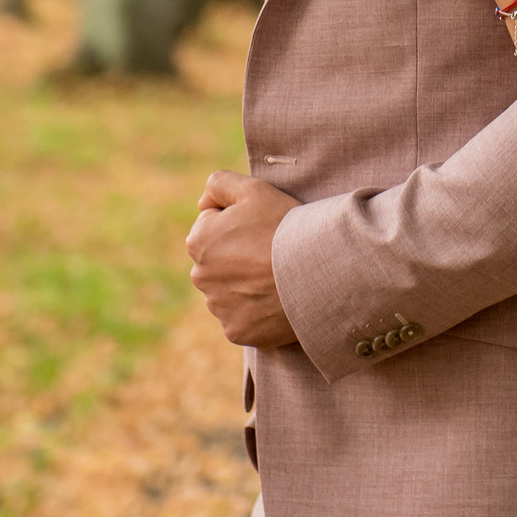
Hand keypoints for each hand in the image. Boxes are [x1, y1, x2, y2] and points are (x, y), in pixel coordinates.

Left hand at [186, 170, 298, 347]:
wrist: (318, 270)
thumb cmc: (285, 227)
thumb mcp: (253, 189)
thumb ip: (219, 184)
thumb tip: (203, 204)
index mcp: (198, 242)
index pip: (213, 227)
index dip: (239, 223)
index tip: (261, 228)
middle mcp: (200, 277)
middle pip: (219, 261)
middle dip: (238, 256)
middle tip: (270, 253)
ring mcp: (219, 308)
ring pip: (230, 291)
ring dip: (247, 285)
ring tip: (277, 276)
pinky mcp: (238, 332)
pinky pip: (244, 318)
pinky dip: (258, 311)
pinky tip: (278, 299)